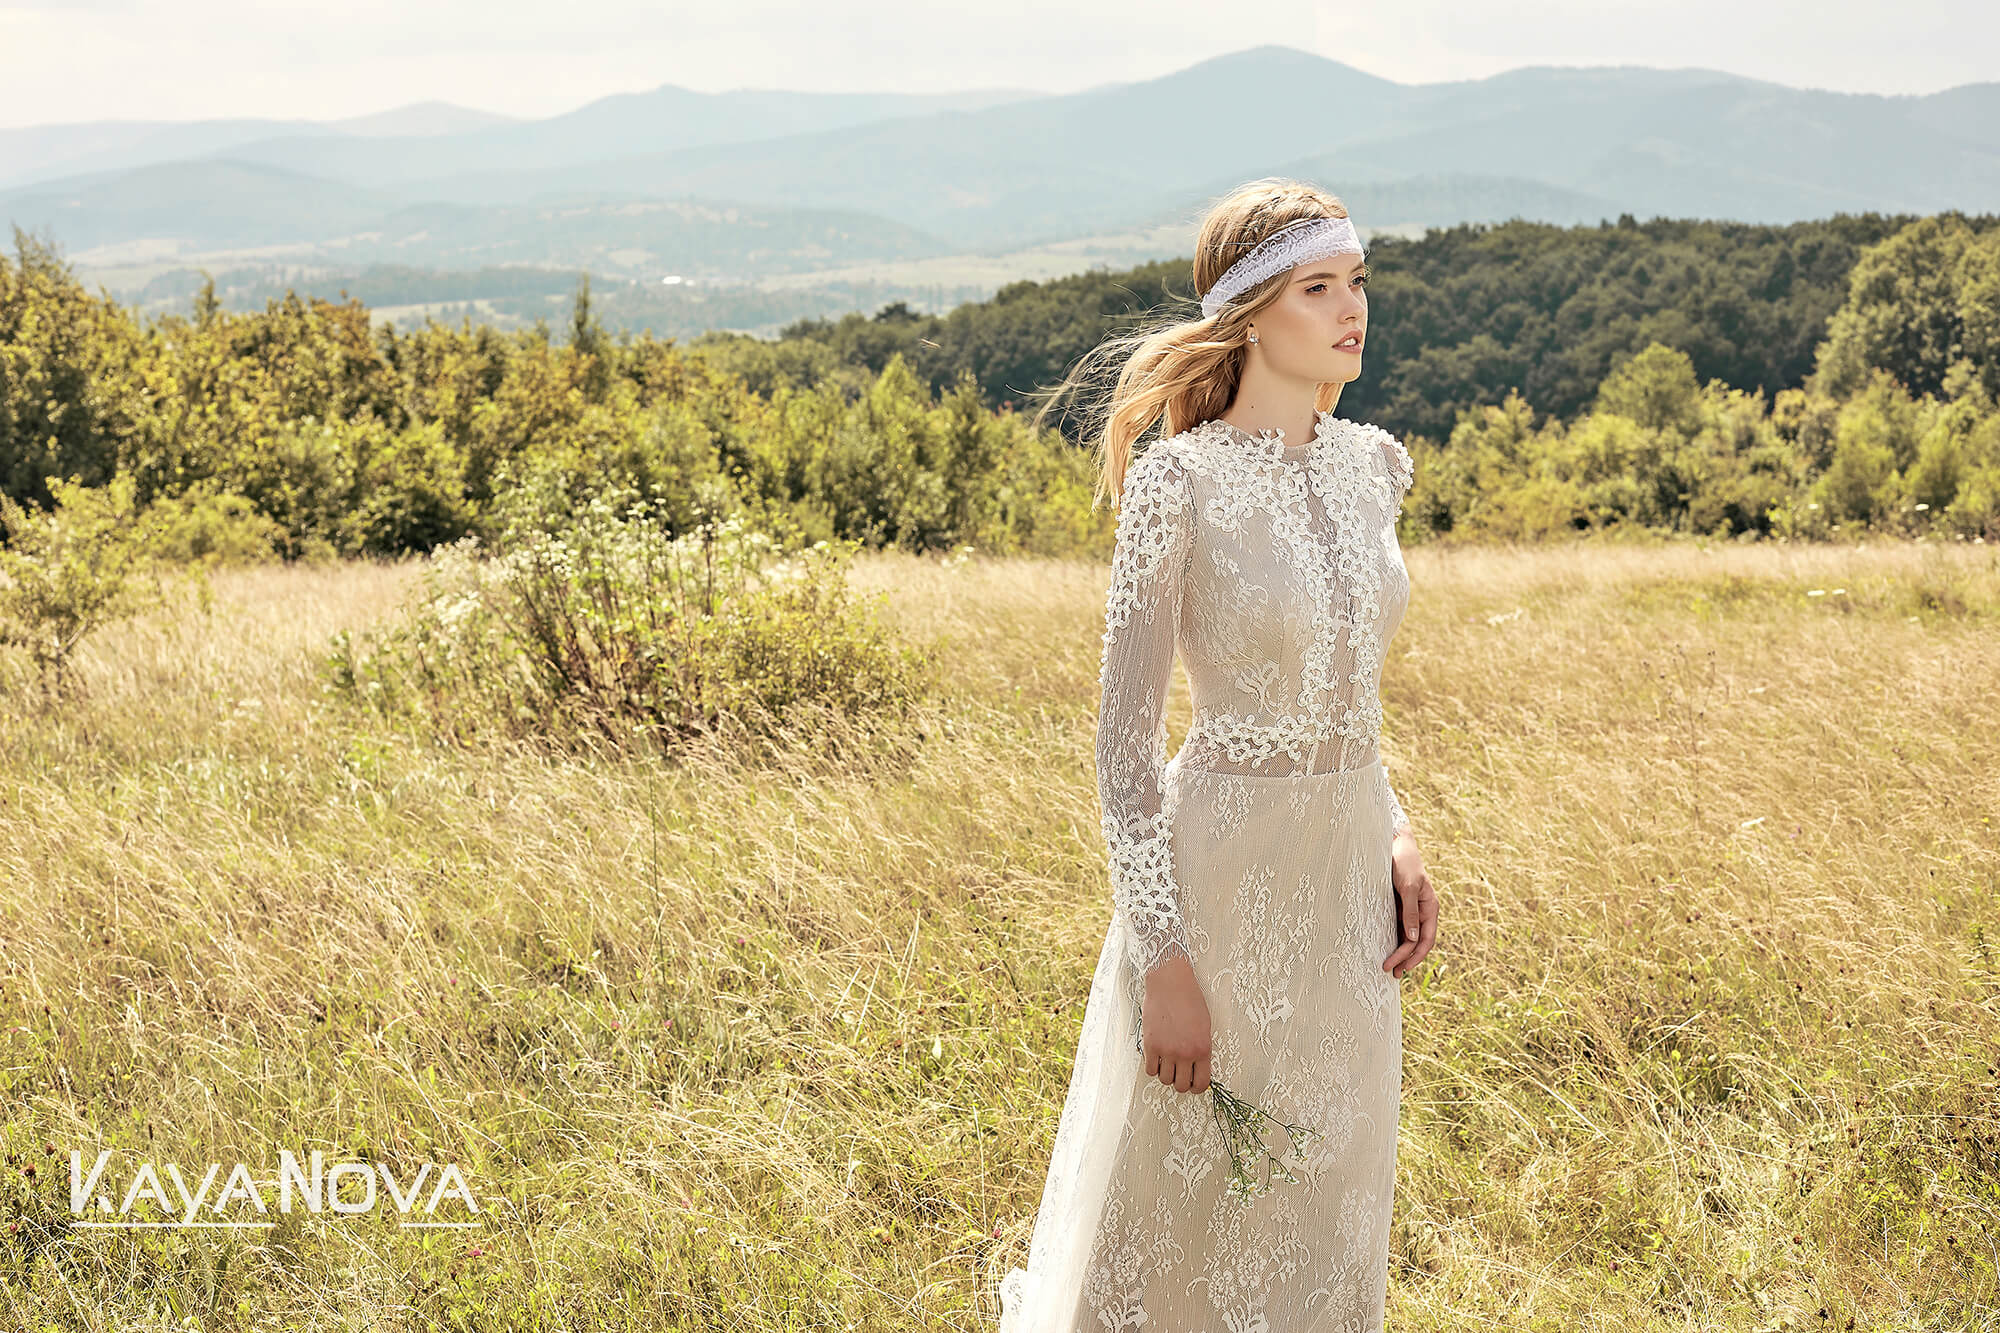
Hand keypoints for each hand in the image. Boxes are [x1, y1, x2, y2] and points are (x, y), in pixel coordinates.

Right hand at [1140, 952, 1211, 1093]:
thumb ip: (1201, 1049)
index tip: (1193, 1083)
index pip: (1202, 1083)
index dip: (1197, 1087)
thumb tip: (1197, 1067)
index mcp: (1203, 1049)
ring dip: (1166, 1074)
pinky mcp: (1151, 1045)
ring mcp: (1167, 1050)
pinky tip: (1157, 1057)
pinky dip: (1153, 1067)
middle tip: (1179, 1073)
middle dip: (1180, 1082)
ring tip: (1167, 1063)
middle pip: (1181, 1086)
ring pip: (1165, 1080)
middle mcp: (1185, 1053)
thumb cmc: (1189, 999)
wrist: (1170, 982)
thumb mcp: (1205, 1026)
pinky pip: (1150, 1070)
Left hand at [1384, 832, 1436, 978]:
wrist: (1393, 843)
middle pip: (1417, 942)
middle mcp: (1422, 911)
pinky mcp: (1397, 906)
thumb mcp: (1408, 886)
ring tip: (1389, 967)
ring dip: (1400, 952)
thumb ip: (1411, 911)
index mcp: (1430, 908)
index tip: (1402, 967)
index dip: (1415, 956)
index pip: (1426, 939)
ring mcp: (1409, 910)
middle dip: (1405, 959)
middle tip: (1391, 972)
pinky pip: (1398, 927)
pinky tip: (1385, 948)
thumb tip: (1413, 938)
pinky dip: (1393, 940)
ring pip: (1407, 937)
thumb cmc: (1404, 862)